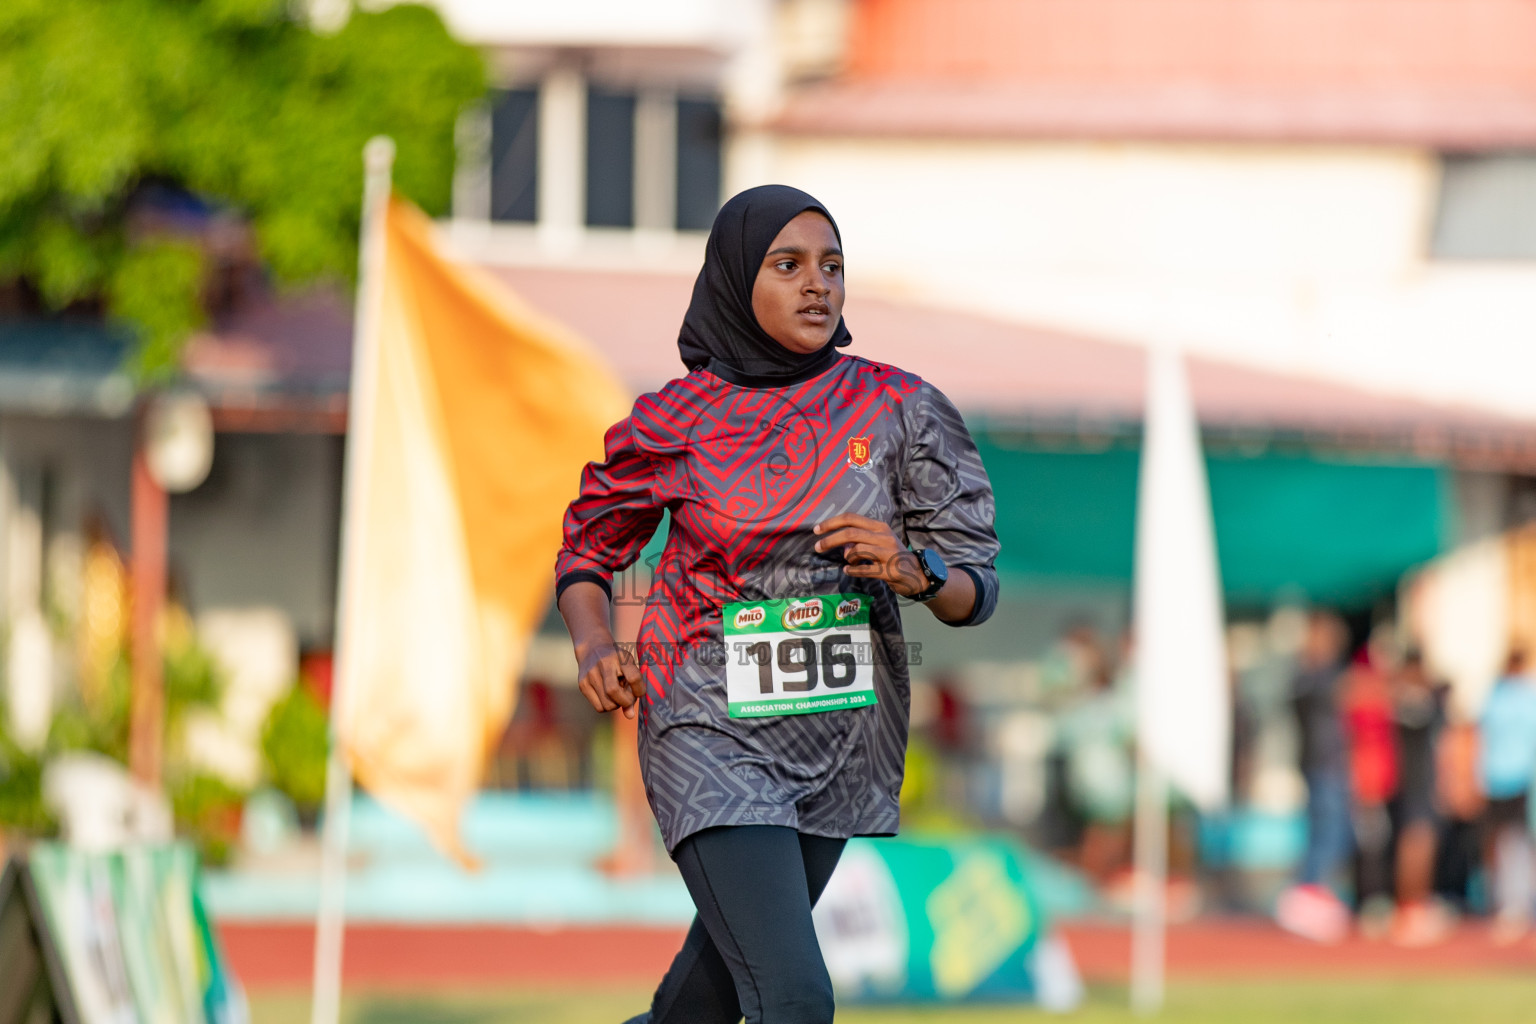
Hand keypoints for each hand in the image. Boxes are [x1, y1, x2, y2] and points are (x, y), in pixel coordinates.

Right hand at [575, 638, 643, 718]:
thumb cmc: (617, 661)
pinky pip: (599, 707)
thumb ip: (633, 690)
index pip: (633, 678)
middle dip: (625, 701)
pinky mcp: (582, 684)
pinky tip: (607, 696)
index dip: (639, 690)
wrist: (592, 647)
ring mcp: (591, 675)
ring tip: (617, 695)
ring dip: (616, 705)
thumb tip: (629, 716)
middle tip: (627, 698)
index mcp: (620, 657)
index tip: (639, 692)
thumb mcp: (629, 667)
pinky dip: (607, 706)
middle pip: (614, 692)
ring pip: (607, 704)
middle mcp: (604, 664)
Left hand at [813, 513, 927, 596]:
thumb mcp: (879, 542)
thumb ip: (860, 539)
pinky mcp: (889, 571)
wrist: (918, 573)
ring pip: (857, 550)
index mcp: (879, 527)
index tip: (817, 530)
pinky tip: (849, 571)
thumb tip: (841, 544)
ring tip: (848, 562)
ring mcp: (888, 553)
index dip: (832, 523)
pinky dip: (852, 571)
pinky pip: (864, 570)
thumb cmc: (893, 555)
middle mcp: (884, 537)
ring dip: (847, 557)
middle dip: (830, 540)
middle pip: (851, 533)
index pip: (851, 518)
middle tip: (817, 547)